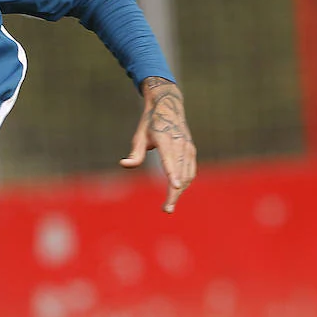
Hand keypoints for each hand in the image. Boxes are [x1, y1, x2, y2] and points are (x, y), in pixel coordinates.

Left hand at [120, 77, 196, 211]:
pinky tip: (176, 193)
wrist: (169, 107)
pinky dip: (185, 183)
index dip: (173, 174)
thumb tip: (124, 164)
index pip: (170, 160)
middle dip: (175, 193)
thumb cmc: (150, 123)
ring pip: (188, 174)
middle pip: (180, 172)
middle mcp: (180, 144)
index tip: (175, 187)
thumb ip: (135, 153)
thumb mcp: (139, 135)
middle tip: (166, 209)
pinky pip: (191, 170)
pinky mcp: (191, 150)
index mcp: (165, 139)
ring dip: (180, 191)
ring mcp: (188, 147)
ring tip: (169, 205)